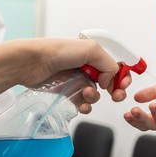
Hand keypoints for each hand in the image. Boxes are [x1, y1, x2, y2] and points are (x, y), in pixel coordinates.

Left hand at [0, 38, 127, 115]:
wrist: (32, 63)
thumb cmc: (57, 52)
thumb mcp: (90, 50)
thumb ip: (108, 64)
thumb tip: (110, 80)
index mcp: (95, 55)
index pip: (117, 68)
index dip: (123, 77)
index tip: (122, 85)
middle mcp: (89, 68)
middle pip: (111, 84)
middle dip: (116, 91)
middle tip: (116, 96)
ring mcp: (78, 81)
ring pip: (97, 95)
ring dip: (95, 97)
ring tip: (85, 93)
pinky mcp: (69, 93)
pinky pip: (84, 104)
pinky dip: (85, 106)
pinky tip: (81, 105)